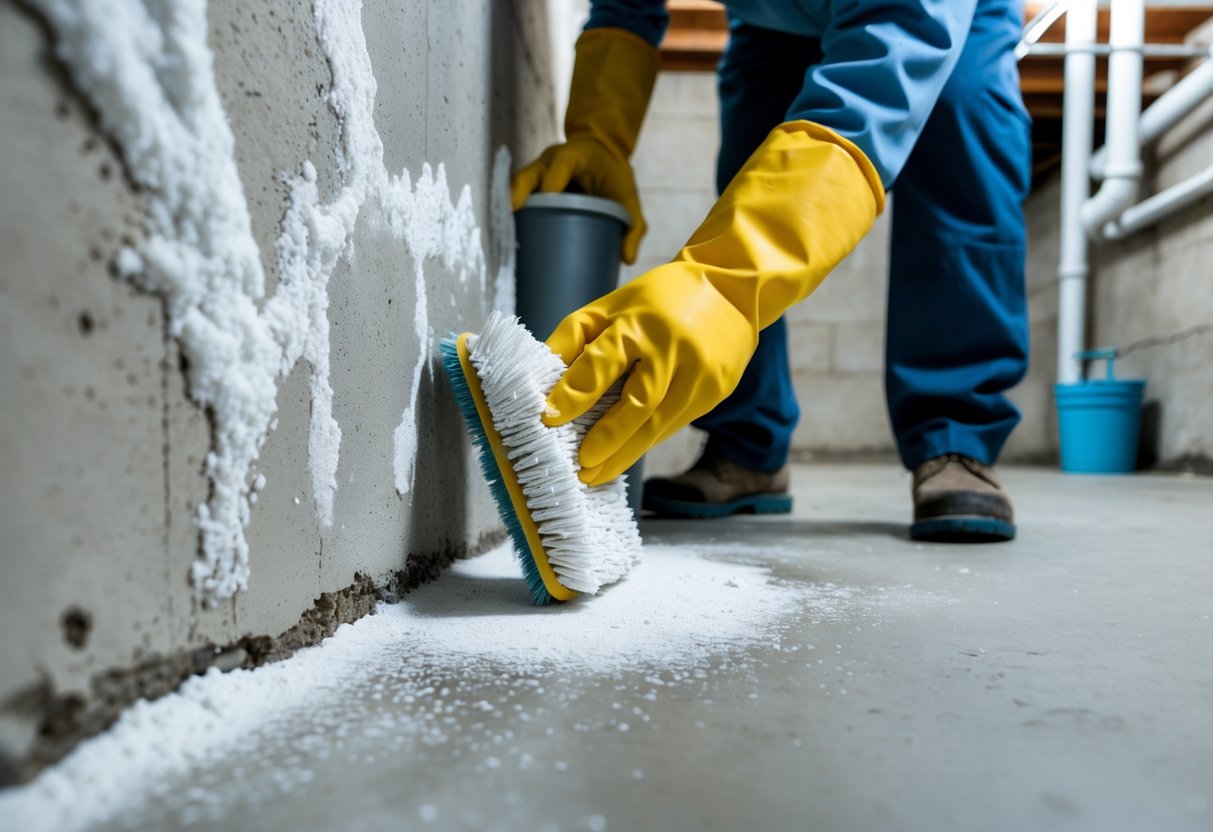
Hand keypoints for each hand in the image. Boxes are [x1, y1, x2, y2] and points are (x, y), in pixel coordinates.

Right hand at [511, 138, 647, 263]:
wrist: (602, 154)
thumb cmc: (614, 176)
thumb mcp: (628, 197)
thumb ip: (633, 225)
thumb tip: (627, 260)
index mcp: (573, 156)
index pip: (558, 167)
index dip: (550, 186)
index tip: (547, 204)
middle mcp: (549, 161)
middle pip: (526, 176)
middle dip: (517, 195)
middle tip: (512, 220)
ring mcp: (536, 171)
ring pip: (516, 186)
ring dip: (510, 208)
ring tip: (505, 234)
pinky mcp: (531, 184)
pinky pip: (517, 195)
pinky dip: (513, 212)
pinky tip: (510, 236)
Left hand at [542, 264, 757, 485]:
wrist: (732, 286)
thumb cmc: (660, 297)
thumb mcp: (612, 304)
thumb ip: (575, 336)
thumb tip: (541, 375)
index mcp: (641, 322)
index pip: (604, 361)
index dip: (575, 393)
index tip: (548, 419)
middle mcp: (674, 349)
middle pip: (639, 404)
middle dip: (607, 439)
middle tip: (580, 467)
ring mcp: (701, 374)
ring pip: (659, 424)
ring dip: (625, 454)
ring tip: (596, 475)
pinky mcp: (717, 390)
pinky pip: (675, 423)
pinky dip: (646, 441)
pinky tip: (624, 455)